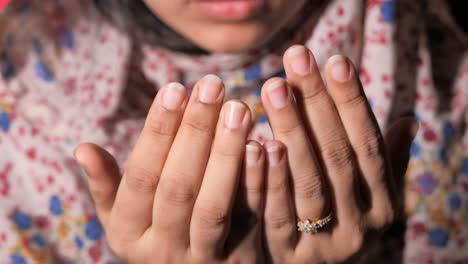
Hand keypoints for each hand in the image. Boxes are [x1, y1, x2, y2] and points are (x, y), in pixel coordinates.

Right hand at [74, 75, 265, 262]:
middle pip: (178, 186)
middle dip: (195, 133)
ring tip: (239, 108)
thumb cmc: (156, 236)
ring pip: (213, 205)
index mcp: (129, 234)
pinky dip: (258, 182)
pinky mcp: (241, 261)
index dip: (157, 132)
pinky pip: (250, 221)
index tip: (174, 87)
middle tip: (212, 84)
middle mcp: (162, 251)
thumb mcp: (125, 220)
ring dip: (226, 154)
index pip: (141, 176)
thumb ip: (107, 186)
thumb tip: (82, 148)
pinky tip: (268, 144)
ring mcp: (203, 260)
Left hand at [259, 45, 416, 262]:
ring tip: (273, 86)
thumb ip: (385, 162)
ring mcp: (324, 244)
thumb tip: (409, 122)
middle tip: (296, 59)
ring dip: (291, 130)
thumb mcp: (369, 196)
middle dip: (316, 103)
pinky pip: (275, 214)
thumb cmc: (340, 218)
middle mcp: (360, 225)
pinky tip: (254, 142)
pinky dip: (267, 178)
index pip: (368, 145)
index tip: (334, 59)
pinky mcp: (288, 258)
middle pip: (337, 156)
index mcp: (383, 204)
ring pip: (308, 180)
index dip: (352, 102)